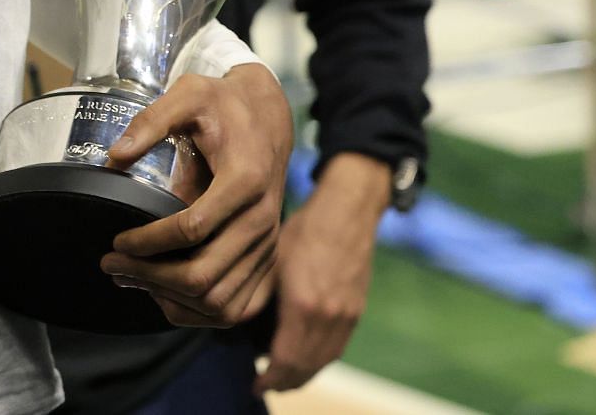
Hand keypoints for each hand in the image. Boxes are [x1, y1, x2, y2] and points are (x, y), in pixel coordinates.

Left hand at [99, 64, 291, 326]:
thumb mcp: (189, 93)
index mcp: (245, 181)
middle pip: (204, 276)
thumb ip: (150, 120)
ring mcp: (267, 245)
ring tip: (132, 280)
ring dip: (171, 299)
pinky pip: (238, 308)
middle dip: (150, 276)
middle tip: (112, 265)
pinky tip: (166, 295)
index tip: (117, 240)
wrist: (268, 118)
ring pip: (220, 302)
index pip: (192, 229)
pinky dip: (199, 312)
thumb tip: (114, 156)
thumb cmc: (225, 105)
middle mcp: (262, 220)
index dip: (147, 241)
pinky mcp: (268, 260)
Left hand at [253, 153, 391, 394]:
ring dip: (302, 374)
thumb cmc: (305, 228)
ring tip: (281, 377)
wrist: (347, 210)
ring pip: (323, 361)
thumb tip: (238, 318)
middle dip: (284, 382)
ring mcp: (347, 317)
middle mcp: (330, 318)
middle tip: (264, 385)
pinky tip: (305, 356)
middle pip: (306, 368)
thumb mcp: (272, 259)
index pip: (286, 360)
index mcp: (304, 306)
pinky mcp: (356, 311)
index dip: (269, 379)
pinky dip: (319, 360)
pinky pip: (336, 348)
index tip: (255, 385)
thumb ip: (259, 293)